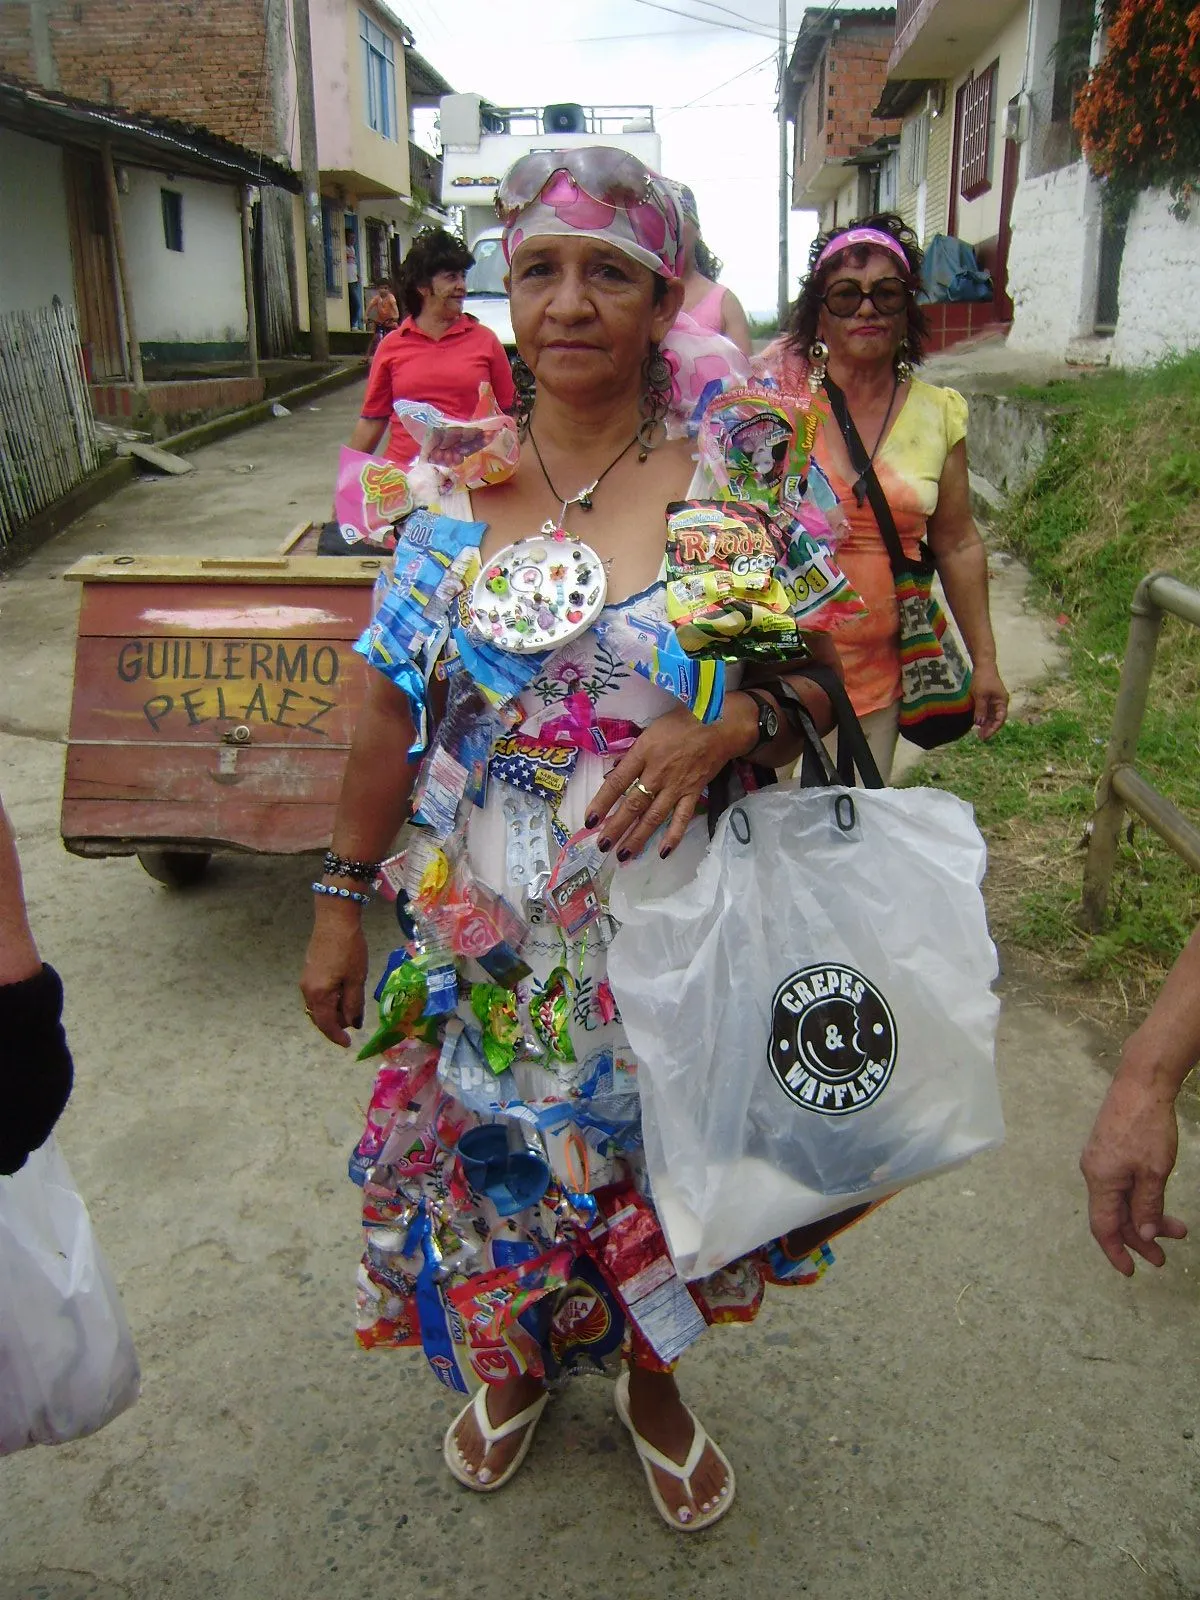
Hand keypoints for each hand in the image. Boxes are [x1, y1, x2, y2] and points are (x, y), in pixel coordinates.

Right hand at [300, 907, 369, 1047]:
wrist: (334, 920)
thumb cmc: (349, 949)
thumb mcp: (356, 979)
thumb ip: (353, 1004)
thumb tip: (352, 1024)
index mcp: (319, 995)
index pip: (326, 1025)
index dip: (337, 1037)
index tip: (348, 1044)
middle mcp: (307, 990)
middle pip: (320, 1017)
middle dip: (336, 1024)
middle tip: (354, 1022)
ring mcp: (306, 980)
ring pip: (318, 1006)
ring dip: (333, 1011)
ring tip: (351, 1008)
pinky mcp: (309, 971)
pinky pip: (317, 995)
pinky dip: (329, 1000)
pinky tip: (342, 993)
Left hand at [584, 706, 744, 861]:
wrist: (719, 724)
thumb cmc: (681, 722)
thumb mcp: (650, 731)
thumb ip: (634, 754)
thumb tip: (615, 772)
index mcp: (643, 753)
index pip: (616, 782)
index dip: (601, 803)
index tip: (589, 821)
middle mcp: (657, 773)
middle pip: (633, 805)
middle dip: (616, 827)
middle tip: (602, 846)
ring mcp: (676, 786)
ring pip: (653, 816)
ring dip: (638, 837)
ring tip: (623, 855)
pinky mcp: (693, 793)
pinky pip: (682, 818)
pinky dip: (673, 836)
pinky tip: (662, 852)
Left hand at [972, 663, 1008, 739]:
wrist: (983, 665)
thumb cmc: (983, 679)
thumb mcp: (980, 695)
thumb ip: (980, 709)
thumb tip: (979, 723)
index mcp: (1002, 702)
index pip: (1000, 719)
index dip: (993, 729)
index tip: (985, 736)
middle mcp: (1000, 703)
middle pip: (996, 719)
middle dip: (989, 728)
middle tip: (980, 738)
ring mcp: (995, 701)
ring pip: (992, 716)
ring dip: (986, 725)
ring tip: (979, 734)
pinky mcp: (989, 699)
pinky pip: (988, 711)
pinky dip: (983, 718)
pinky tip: (977, 724)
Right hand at [1079, 1071, 1187, 1274]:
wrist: (1141, 1084)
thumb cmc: (1147, 1126)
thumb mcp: (1155, 1172)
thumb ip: (1147, 1205)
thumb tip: (1143, 1234)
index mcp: (1100, 1180)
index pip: (1103, 1227)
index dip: (1116, 1252)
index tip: (1131, 1271)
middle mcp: (1095, 1172)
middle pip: (1115, 1215)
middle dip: (1141, 1237)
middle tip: (1165, 1256)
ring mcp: (1100, 1159)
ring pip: (1121, 1200)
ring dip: (1146, 1216)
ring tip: (1177, 1227)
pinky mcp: (1109, 1149)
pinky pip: (1121, 1184)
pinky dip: (1140, 1198)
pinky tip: (1157, 1199)